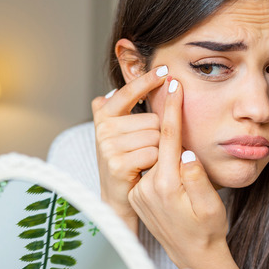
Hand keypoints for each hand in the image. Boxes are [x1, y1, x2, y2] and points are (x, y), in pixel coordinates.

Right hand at [91, 66, 167, 230]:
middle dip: (158, 134)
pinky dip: (156, 163)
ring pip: (155, 136)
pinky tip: (145, 170)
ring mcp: (108, 146)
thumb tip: (127, 83)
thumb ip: (124, 106)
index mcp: (104, 115)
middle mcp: (103, 128)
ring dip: (159, 150)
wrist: (118, 198)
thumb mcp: (122, 131)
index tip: (165, 71)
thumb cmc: (127, 161)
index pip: (128, 92)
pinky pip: (153, 153)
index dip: (146, 80)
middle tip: (146, 150)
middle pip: (152, 119)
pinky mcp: (117, 163)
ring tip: (146, 161)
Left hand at [128, 78, 228, 268]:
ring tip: (170, 127)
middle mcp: (148, 187)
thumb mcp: (211, 205)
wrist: (194, 255)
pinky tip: (166, 155)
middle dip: (164, 118)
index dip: (171, 108)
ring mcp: (140, 192)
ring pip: (151, 153)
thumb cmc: (208, 230)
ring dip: (160, 139)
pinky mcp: (137, 195)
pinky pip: (149, 167)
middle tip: (168, 90)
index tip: (173, 84)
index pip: (168, 137)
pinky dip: (156, 156)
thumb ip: (198, 179)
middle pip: (155, 141)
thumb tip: (186, 153)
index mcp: (167, 185)